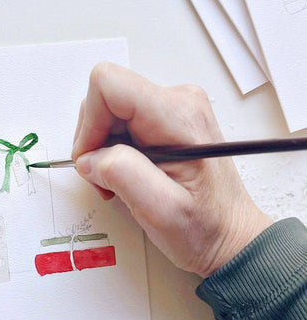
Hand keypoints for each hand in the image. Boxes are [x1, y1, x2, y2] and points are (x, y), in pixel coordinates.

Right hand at [71, 62, 271, 276]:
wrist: (229, 234)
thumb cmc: (204, 226)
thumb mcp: (161, 210)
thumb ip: (121, 174)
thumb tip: (90, 157)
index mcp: (178, 116)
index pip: (109, 85)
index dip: (89, 122)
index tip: (92, 158)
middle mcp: (177, 102)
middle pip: (105, 98)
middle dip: (94, 140)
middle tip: (107, 179)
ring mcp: (171, 109)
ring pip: (108, 112)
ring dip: (102, 149)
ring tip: (119, 183)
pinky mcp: (163, 120)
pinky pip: (119, 124)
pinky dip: (112, 152)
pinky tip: (128, 176)